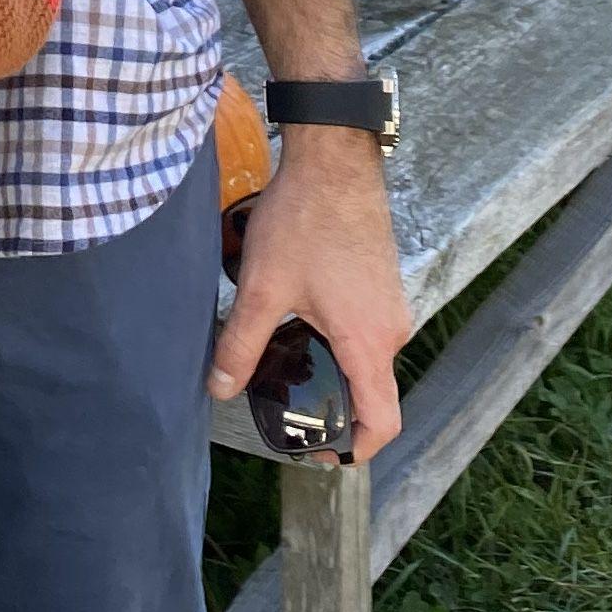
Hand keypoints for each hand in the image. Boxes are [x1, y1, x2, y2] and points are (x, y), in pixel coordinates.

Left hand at [210, 138, 410, 454]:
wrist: (334, 157)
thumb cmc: (305, 218)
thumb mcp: (263, 286)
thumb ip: (240, 343)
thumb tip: (219, 387)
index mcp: (369, 341)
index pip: (383, 421)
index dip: (356, 449)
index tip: (322, 454)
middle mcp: (392, 329)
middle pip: (373, 392)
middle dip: (334, 407)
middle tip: (288, 408)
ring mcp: (391, 303)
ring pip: (368, 358)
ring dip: (334, 367)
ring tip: (287, 362)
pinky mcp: (383, 281)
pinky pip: (368, 329)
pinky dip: (340, 339)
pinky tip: (302, 320)